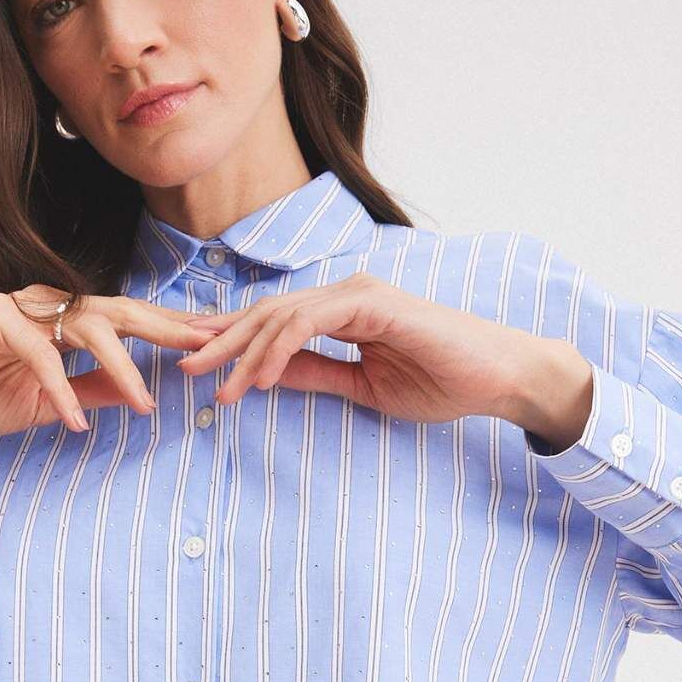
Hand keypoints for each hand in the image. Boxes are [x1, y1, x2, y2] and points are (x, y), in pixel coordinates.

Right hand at [0, 286, 215, 440]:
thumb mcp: (50, 404)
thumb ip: (92, 392)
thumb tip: (141, 396)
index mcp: (64, 322)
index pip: (127, 321)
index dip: (169, 331)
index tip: (211, 345)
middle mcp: (48, 306)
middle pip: (119, 311)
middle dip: (166, 329)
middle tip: (205, 347)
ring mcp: (20, 307)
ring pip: (87, 327)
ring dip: (120, 368)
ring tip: (144, 403)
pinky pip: (39, 353)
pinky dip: (59, 388)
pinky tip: (73, 421)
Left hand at [175, 273, 543, 425]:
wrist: (498, 378)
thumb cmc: (442, 381)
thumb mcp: (363, 386)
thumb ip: (316, 375)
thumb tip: (264, 377)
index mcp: (341, 312)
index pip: (273, 323)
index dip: (231, 341)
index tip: (197, 366)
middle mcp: (343, 294)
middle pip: (265, 313)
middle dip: (220, 342)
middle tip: (183, 370)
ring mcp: (357, 294)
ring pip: (280, 316)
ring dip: (243, 353)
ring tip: (218, 387)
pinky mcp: (372, 302)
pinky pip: (310, 323)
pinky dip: (279, 349)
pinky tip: (260, 378)